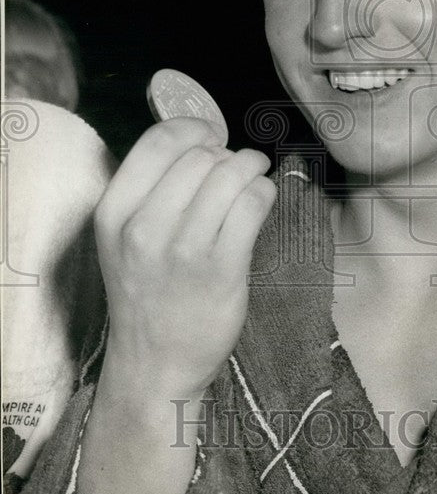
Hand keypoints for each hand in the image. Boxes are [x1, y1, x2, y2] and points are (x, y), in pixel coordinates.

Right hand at [94, 117, 274, 401]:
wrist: (155, 364)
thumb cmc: (146, 294)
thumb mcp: (124, 239)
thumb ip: (150, 191)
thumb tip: (200, 142)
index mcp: (114, 213)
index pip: (159, 142)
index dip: (195, 129)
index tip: (212, 136)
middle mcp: (144, 227)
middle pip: (201, 157)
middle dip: (226, 155)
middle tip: (235, 169)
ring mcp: (184, 249)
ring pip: (230, 175)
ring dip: (251, 168)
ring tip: (254, 177)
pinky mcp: (222, 268)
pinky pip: (252, 204)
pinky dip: (264, 192)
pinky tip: (261, 200)